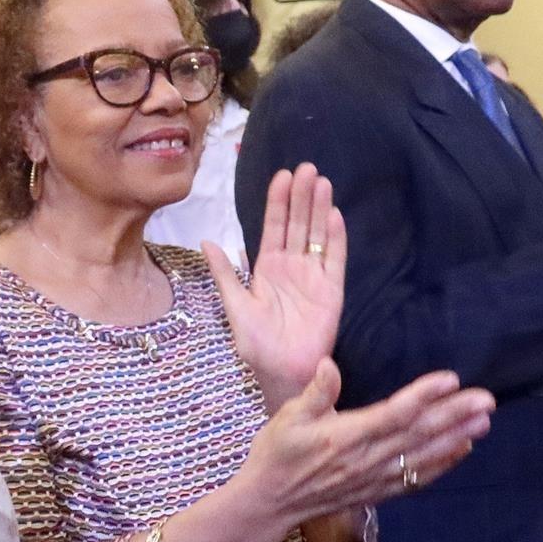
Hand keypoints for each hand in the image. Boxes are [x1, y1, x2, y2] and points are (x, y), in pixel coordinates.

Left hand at [208, 165, 343, 409]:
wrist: (281, 373)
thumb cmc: (257, 344)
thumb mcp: (235, 305)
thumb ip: (224, 274)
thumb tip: (206, 240)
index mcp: (268, 268)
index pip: (275, 227)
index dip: (278, 202)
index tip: (282, 176)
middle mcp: (293, 267)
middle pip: (299, 224)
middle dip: (301, 197)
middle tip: (307, 168)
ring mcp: (314, 277)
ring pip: (318, 235)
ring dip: (319, 209)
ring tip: (321, 182)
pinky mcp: (332, 291)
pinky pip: (335, 259)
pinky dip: (336, 238)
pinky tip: (334, 215)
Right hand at [235, 358, 493, 535]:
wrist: (270, 503)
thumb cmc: (276, 455)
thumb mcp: (287, 417)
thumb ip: (314, 392)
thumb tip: (330, 365)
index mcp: (345, 436)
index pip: (394, 413)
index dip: (424, 396)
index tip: (451, 379)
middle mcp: (366, 459)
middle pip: (418, 434)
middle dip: (454, 415)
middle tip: (485, 399)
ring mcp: (374, 478)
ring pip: (423, 456)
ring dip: (456, 438)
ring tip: (484, 421)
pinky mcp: (377, 492)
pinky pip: (416, 479)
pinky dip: (441, 465)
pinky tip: (462, 451)